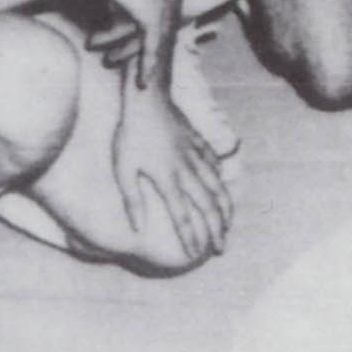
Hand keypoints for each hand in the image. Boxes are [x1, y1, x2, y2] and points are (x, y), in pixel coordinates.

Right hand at [98, 0, 178, 90]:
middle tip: (113, 58)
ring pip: (146, 39)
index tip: (124, 42)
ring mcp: (161, 6)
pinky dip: (147, 66)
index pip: (150, 11)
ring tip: (108, 61)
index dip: (136, 29)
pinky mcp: (154, 19)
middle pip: (152, 28)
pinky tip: (142, 83)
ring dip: (126, 52)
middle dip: (131, 45)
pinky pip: (152, 48)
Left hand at [111, 75, 232, 264]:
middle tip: (221, 248)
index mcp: (168, 179)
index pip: (184, 216)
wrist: (147, 98)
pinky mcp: (198, 141)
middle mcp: (187, 170)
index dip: (191, 237)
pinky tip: (221, 189)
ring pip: (217, 186)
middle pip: (209, 205)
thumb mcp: (123, 168)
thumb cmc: (130, 134)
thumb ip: (133, 200)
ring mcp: (196, 155)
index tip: (196, 254)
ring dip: (225, 209)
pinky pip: (214, 165)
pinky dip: (220, 181)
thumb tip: (138, 229)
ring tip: (229, 225)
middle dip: (217, 229)